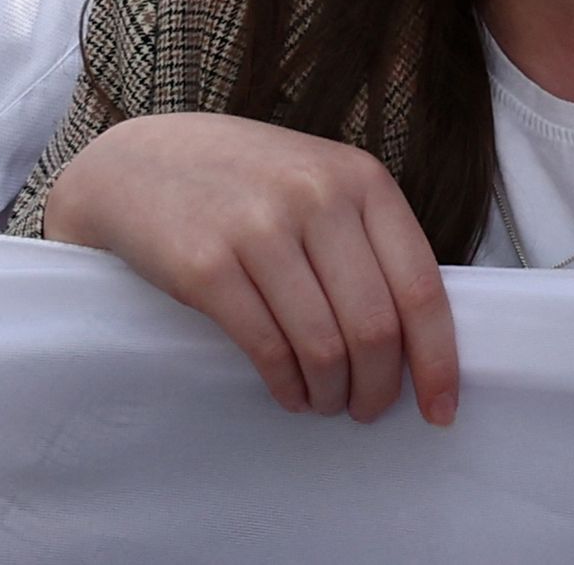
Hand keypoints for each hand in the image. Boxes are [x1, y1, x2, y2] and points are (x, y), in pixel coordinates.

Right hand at [38, 112, 458, 424]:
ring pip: (325, 347)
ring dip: (333, 394)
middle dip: (379, 388)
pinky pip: (269, 350)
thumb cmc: (239, 183)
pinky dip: (288, 387)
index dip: (438, 361)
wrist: (133, 163)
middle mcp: (313, 195)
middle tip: (368, 409)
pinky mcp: (206, 264)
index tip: (439, 408)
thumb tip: (422, 342)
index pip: (421, 288)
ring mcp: (257, 228)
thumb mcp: (314, 180)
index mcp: (357, 177)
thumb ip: (366, 239)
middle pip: (376, 327)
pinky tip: (288, 392)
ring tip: (326, 401)